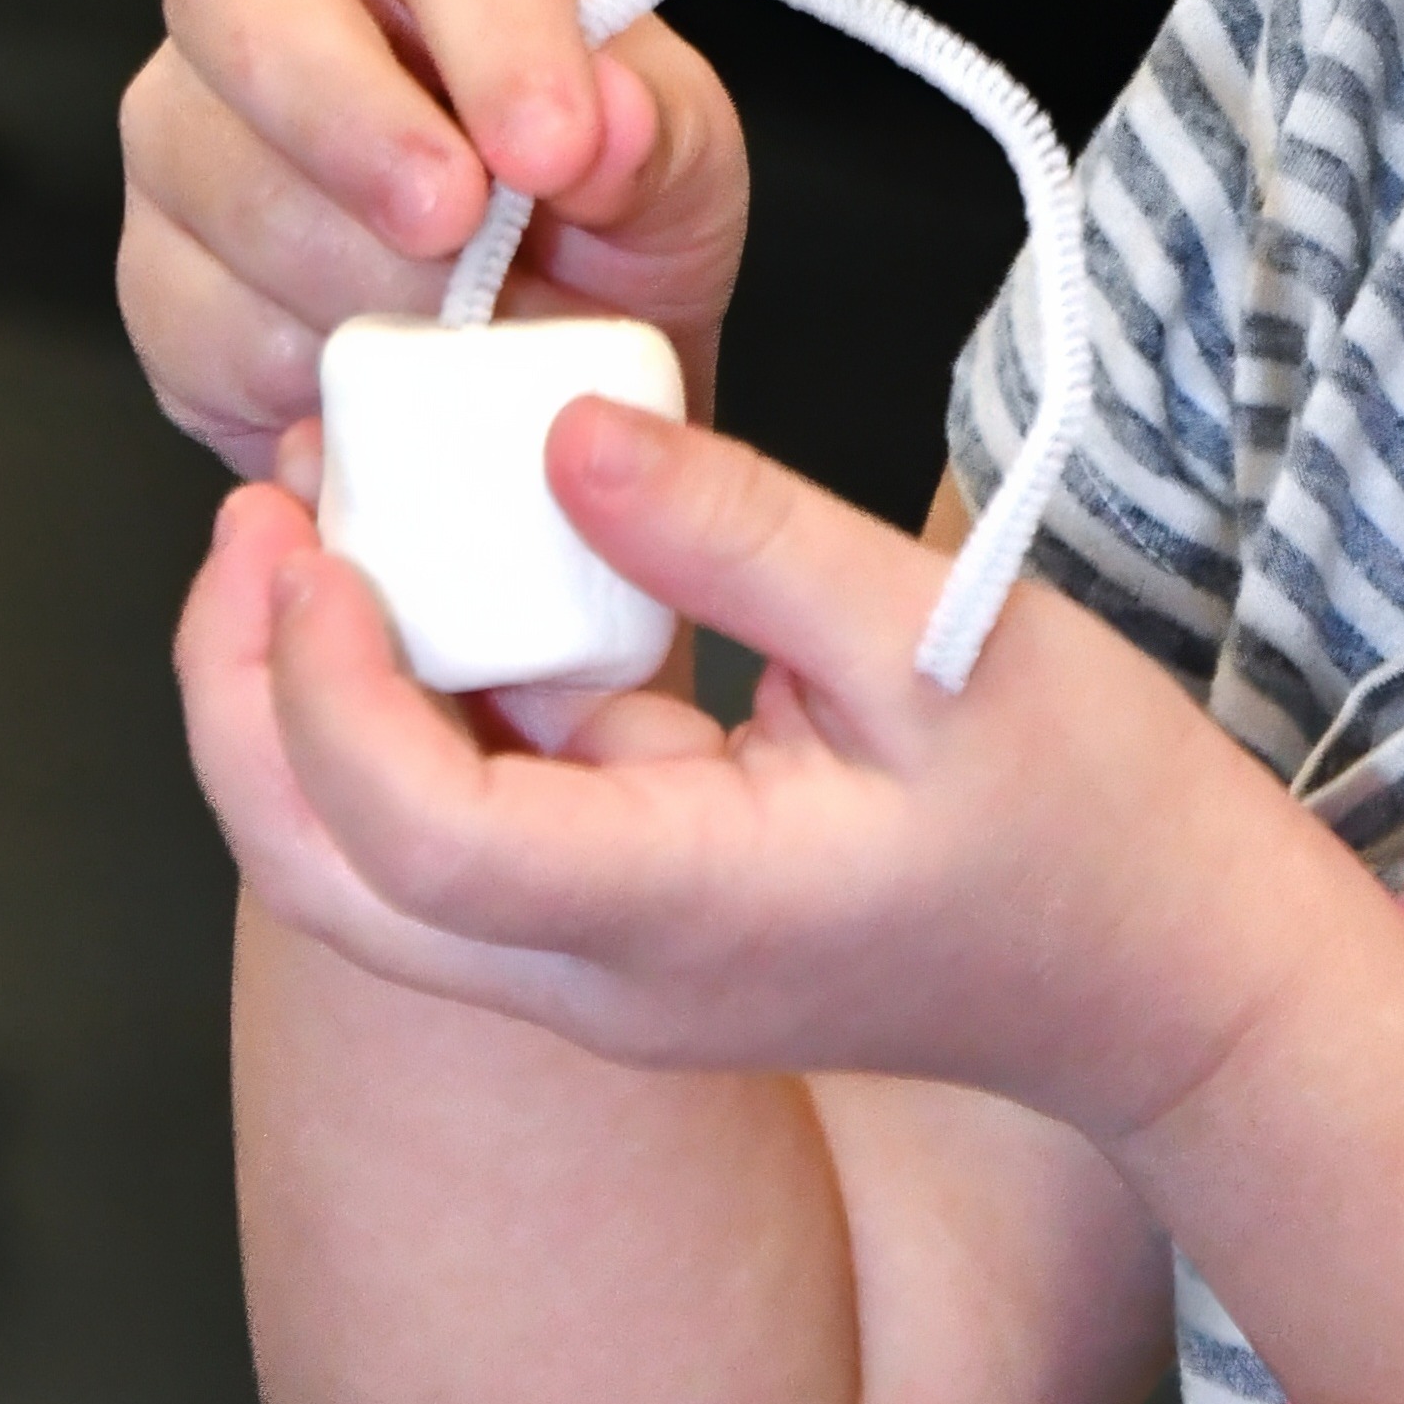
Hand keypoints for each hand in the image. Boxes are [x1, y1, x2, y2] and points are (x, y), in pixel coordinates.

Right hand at [120, 0, 752, 482]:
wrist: (549, 360)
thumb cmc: (610, 210)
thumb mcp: (683, 166)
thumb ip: (661, 136)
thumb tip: (607, 126)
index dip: (495, 31)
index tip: (554, 149)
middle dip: (350, 123)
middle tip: (453, 228)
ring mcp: (191, 120)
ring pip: (209, 174)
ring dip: (348, 275)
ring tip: (465, 331)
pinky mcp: (155, 266)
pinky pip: (186, 315)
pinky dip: (296, 371)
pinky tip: (382, 378)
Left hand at [176, 408, 1321, 1136]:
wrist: (1159, 967)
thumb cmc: (1081, 809)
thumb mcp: (934, 635)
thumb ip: (740, 532)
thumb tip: (563, 431)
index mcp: (672, 913)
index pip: (413, 837)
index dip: (324, 685)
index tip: (316, 531)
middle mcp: (601, 971)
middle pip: (326, 880)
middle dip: (244, 698)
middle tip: (257, 511)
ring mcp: (608, 960)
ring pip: (378, 858)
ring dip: (317, 693)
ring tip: (329, 508)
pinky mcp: (633, 912)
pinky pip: (476, 816)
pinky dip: (427, 695)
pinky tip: (463, 558)